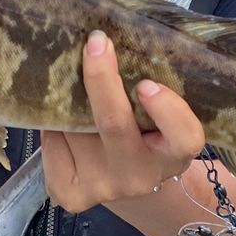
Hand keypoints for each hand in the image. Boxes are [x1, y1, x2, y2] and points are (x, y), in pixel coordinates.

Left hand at [41, 30, 204, 212]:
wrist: (130, 185)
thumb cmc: (149, 136)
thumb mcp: (164, 119)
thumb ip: (150, 92)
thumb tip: (111, 45)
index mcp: (174, 156)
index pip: (184, 137)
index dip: (168, 109)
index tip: (147, 84)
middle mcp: (138, 176)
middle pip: (114, 124)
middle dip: (101, 79)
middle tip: (96, 43)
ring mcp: (101, 188)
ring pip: (73, 126)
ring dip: (69, 101)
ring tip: (77, 94)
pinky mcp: (68, 193)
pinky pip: (52, 141)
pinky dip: (54, 124)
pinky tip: (64, 124)